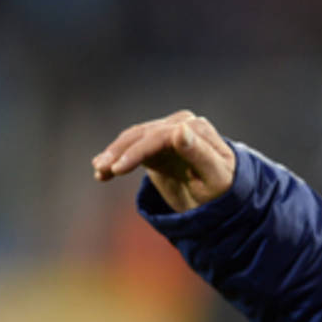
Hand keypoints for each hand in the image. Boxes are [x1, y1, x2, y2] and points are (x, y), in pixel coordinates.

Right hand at [92, 110, 235, 211]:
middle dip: (120, 152)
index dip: (138, 151)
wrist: (222, 196)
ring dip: (114, 154)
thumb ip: (199, 154)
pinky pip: (132, 148)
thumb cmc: (223, 189)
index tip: (118, 170)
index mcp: (196, 128)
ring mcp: (166, 132)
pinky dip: (116, 159)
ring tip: (98, 171)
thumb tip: (181, 128)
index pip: (161, 136)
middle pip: (143, 135)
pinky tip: (101, 172)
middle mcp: (180, 124)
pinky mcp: (156, 144)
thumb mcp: (215, 177)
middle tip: (101, 170)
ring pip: (133, 139)